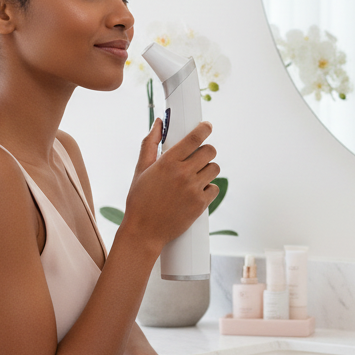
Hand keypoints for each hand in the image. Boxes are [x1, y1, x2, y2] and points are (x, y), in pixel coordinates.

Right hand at [120, 119, 219, 251]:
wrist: (144, 231)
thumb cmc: (139, 199)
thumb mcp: (141, 169)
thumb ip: (150, 143)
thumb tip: (158, 122)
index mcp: (167, 162)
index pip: (194, 138)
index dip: (204, 129)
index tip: (207, 127)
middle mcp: (182, 173)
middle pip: (210, 151)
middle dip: (206, 151)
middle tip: (199, 157)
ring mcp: (193, 189)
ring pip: (215, 168)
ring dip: (208, 169)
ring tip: (197, 175)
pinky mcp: (200, 204)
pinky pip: (214, 188)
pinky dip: (208, 188)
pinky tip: (197, 191)